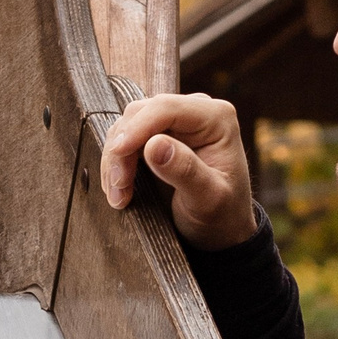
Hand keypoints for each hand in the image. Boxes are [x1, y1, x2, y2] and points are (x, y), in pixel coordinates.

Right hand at [102, 93, 259, 249]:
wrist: (220, 230)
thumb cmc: (222, 215)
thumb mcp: (208, 199)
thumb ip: (185, 171)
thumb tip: (154, 145)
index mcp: (216, 118)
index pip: (166, 108)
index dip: (137, 128)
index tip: (118, 153)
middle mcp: (195, 112)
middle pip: (141, 113)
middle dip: (123, 149)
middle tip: (118, 187)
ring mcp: (174, 122)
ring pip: (127, 125)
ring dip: (115, 159)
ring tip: (119, 195)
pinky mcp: (157, 135)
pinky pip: (125, 139)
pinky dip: (116, 163)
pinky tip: (119, 188)